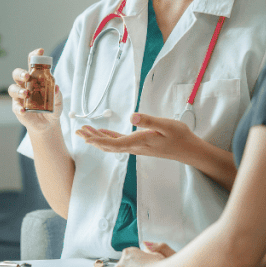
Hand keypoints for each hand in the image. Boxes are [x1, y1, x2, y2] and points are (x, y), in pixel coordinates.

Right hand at [8, 48, 62, 132]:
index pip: (32, 63)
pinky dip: (19, 108)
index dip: (34, 56)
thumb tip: (56, 87)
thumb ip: (57, 94)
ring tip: (26, 94)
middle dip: (21, 73)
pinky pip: (15, 107)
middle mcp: (25, 85)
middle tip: (28, 75)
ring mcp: (20, 97)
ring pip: (13, 88)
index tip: (40, 51)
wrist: (48, 124)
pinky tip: (24, 110)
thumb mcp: (58, 101)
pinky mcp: (17, 108)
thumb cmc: (52, 107)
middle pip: (17, 74)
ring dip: (19, 90)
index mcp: (35, 78)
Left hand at [76, 113, 194, 161]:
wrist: (188, 149)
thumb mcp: (166, 125)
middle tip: (78, 131)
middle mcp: (135, 147)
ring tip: (85, 131)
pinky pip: (120, 142)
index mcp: (139, 142)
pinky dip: (109, 137)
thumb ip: (149, 121)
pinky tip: (103, 132)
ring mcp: (137, 147)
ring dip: (98, 138)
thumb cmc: (179, 136)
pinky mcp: (140, 145)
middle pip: (108, 145)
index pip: (114, 143)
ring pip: (112, 144)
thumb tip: (132, 116)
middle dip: (92, 139)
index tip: (85, 137)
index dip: (98, 140)